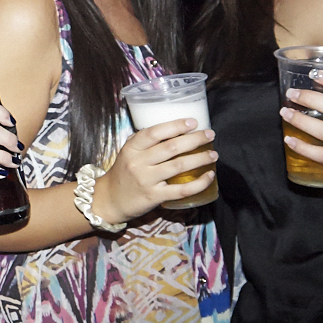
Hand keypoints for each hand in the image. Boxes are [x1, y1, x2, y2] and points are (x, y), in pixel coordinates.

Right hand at [92, 119, 215, 222]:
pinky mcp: (154, 197)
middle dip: (194, 139)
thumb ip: (144, 141)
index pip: (154, 133)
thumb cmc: (123, 173)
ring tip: (213, 154)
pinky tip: (209, 176)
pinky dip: (198, 183)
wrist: (109, 200)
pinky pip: (181, 189)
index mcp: (131, 148)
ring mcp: (146, 180)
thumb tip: (173, 129)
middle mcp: (137, 163)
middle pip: (171, 148)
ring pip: (178, 166)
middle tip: (209, 134)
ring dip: (200, 159)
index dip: (175, 126)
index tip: (193, 122)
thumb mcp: (127, 153)